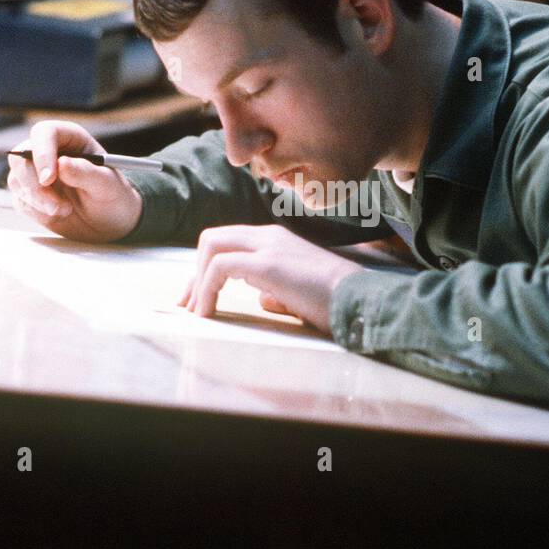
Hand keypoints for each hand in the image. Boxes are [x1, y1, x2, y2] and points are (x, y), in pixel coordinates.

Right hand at [7, 120, 143, 241]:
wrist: (111, 222)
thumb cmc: (114, 196)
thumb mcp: (108, 185)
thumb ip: (86, 173)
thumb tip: (62, 164)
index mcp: (70, 139)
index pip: (44, 133)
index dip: (42, 153)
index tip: (49, 178)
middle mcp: (48, 152)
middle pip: (20, 158)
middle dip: (35, 185)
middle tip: (55, 205)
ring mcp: (36, 174)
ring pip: (16, 181)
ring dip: (38, 201)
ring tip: (66, 210)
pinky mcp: (30, 195)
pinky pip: (20, 201)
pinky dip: (37, 212)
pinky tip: (59, 214)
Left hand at [179, 225, 363, 333]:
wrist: (360, 299)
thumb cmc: (335, 301)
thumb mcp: (299, 293)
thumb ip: (276, 291)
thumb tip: (259, 300)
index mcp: (276, 239)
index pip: (228, 243)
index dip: (206, 271)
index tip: (197, 300)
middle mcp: (268, 235)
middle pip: (212, 239)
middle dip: (194, 273)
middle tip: (188, 305)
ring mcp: (267, 246)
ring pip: (211, 246)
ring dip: (197, 281)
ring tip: (196, 311)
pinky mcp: (267, 263)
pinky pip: (219, 268)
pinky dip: (206, 290)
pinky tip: (208, 313)